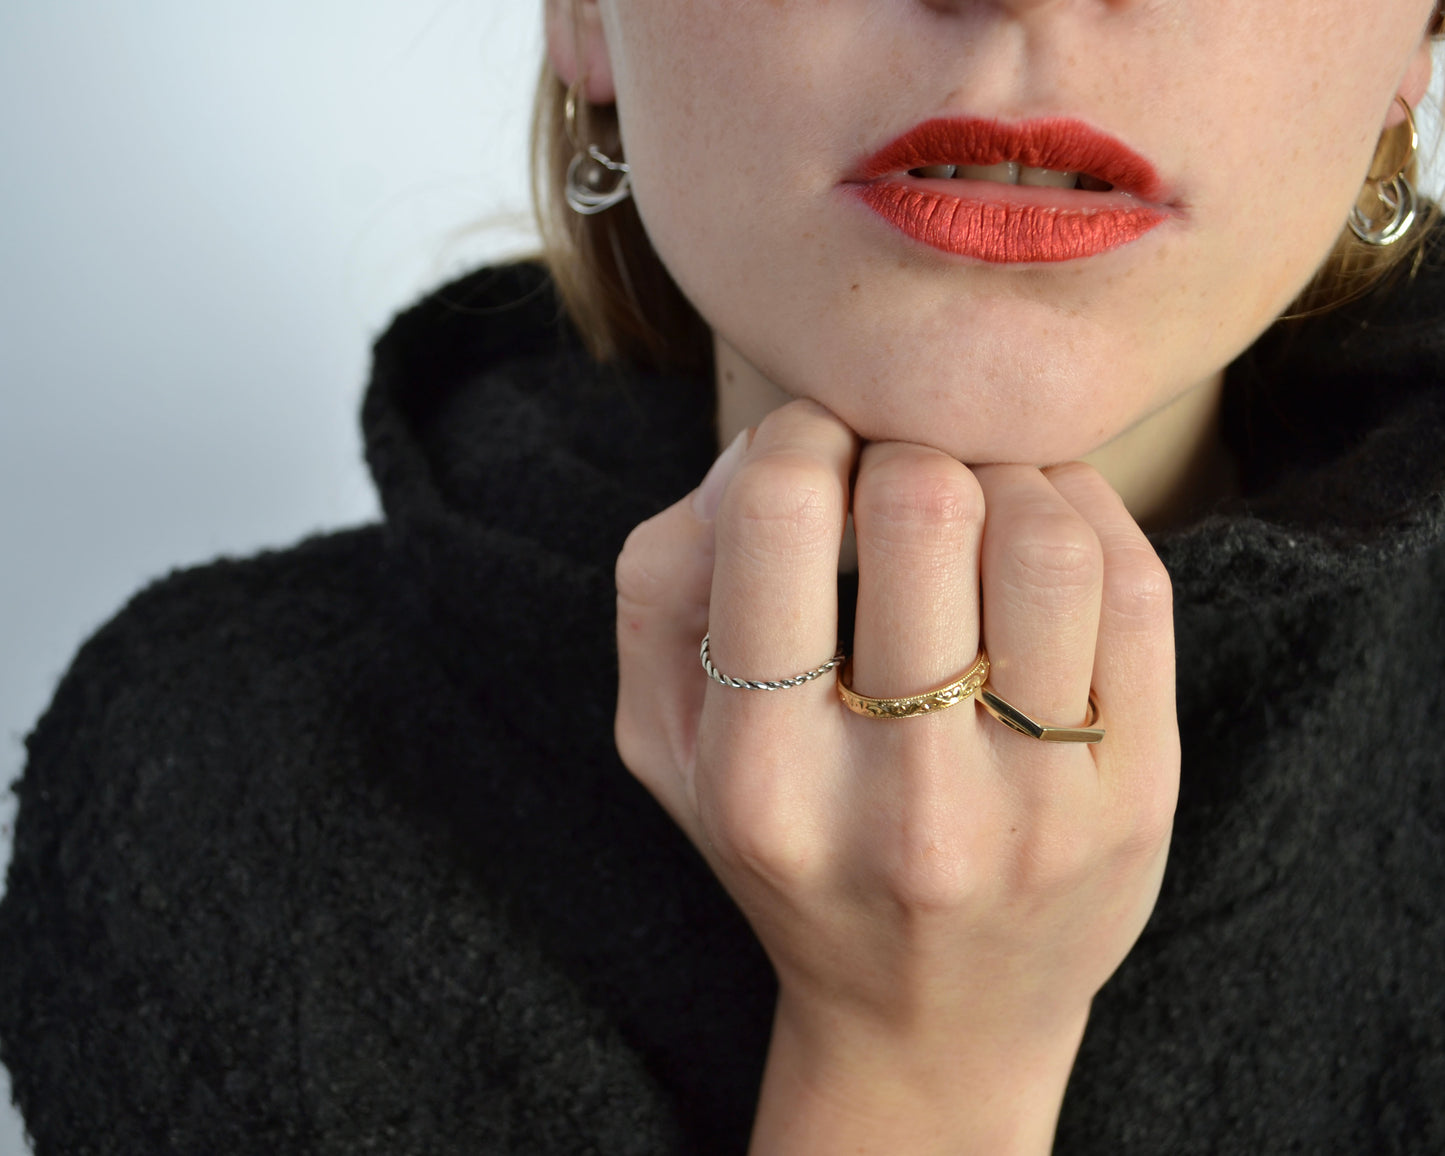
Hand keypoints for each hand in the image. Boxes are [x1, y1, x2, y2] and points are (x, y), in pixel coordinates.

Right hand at [615, 400, 1178, 1153]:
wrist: (934, 1022)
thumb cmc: (788, 854)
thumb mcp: (665, 743)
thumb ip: (661, 585)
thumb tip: (761, 454)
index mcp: (760, 781)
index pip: (777, 519)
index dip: (797, 439)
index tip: (812, 463)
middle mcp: (901, 803)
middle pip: (923, 504)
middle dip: (903, 452)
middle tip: (897, 486)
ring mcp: (1034, 806)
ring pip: (1044, 536)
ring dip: (1004, 476)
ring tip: (977, 508)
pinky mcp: (1137, 796)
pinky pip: (1132, 581)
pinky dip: (1081, 512)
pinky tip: (1037, 541)